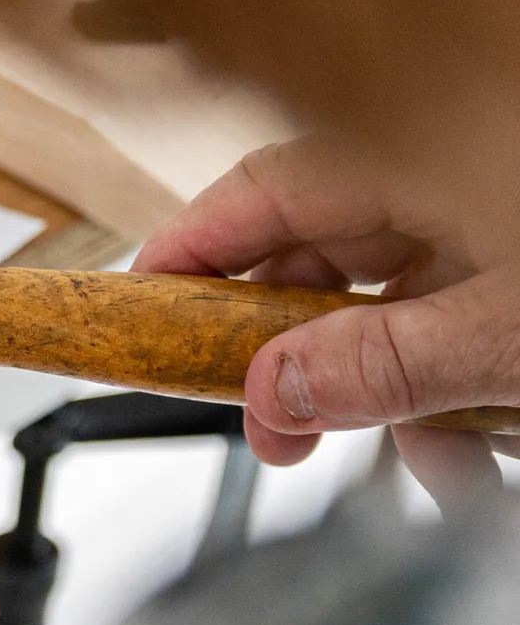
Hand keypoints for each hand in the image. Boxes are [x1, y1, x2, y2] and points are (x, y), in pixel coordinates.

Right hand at [134, 138, 519, 507]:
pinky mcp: (512, 266)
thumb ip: (387, 362)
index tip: (141, 313)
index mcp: (423, 160)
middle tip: (278, 435)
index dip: (190, 250)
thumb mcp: (507, 331)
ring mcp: (485, 225)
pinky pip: (448, 327)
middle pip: (314, 265)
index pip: (264, 191)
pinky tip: (481, 444)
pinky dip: (451, 391)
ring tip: (440, 464)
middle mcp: (443, 185)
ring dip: (392, 397)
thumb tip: (278, 392)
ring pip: (386, 310)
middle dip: (296, 365)